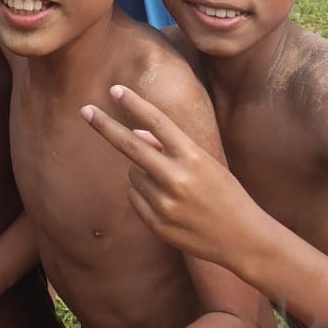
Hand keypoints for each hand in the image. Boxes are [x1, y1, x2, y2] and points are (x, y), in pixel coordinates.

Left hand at [82, 85, 260, 265]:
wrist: (243, 238)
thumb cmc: (224, 192)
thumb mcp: (204, 163)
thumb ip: (169, 147)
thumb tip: (134, 135)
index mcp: (193, 157)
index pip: (157, 122)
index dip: (134, 104)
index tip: (115, 90)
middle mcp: (177, 179)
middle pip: (131, 146)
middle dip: (105, 126)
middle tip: (85, 110)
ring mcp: (165, 204)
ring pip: (133, 173)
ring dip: (142, 172)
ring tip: (173, 186)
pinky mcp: (156, 224)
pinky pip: (134, 196)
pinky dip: (143, 193)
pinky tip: (168, 203)